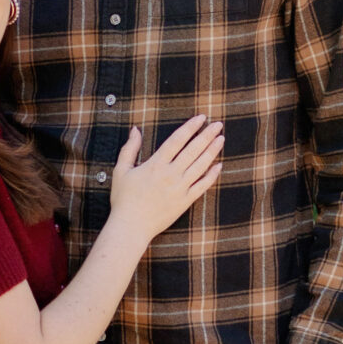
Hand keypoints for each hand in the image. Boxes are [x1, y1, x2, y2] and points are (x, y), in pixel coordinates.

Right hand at [108, 114, 224, 241]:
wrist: (131, 226)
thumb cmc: (123, 199)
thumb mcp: (121, 170)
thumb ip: (130, 148)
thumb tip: (135, 129)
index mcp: (155, 164)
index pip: (177, 140)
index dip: (190, 127)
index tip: (201, 118)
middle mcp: (170, 174)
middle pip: (193, 150)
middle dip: (206, 135)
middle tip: (218, 124)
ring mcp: (180, 188)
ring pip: (201, 165)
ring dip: (212, 151)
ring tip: (221, 139)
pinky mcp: (185, 201)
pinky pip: (202, 186)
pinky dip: (212, 175)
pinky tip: (219, 165)